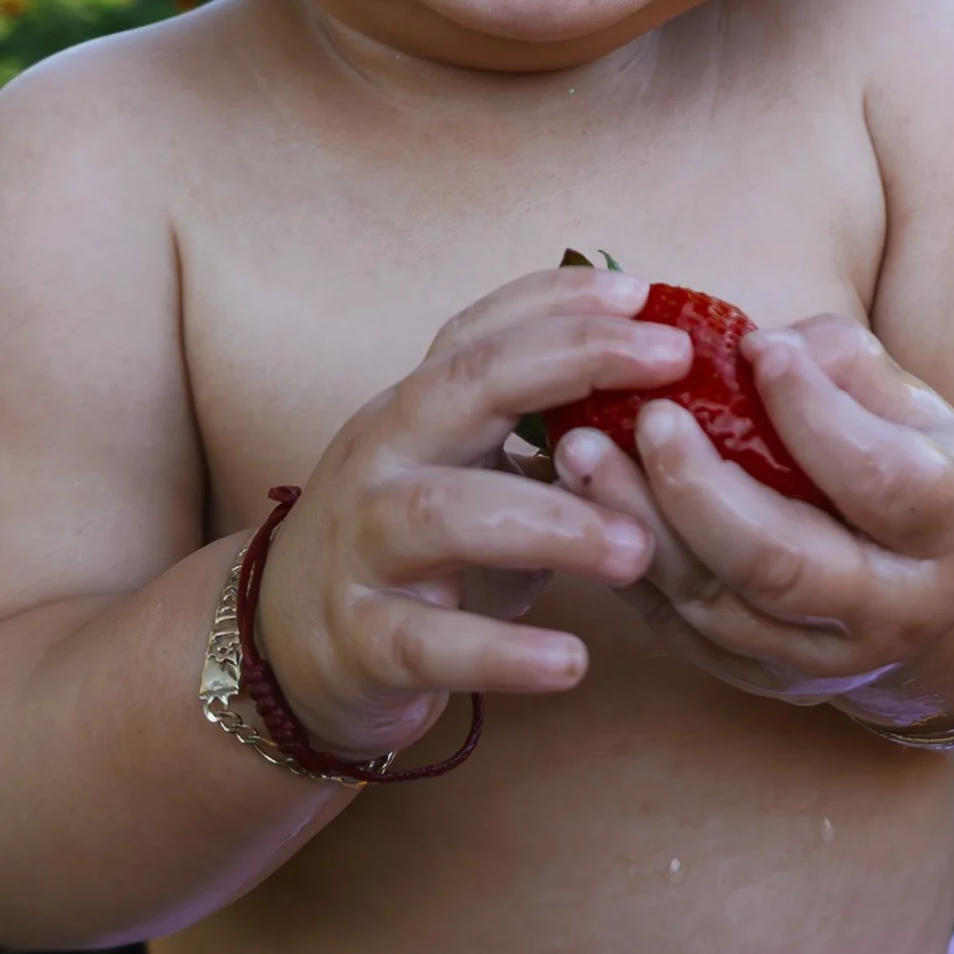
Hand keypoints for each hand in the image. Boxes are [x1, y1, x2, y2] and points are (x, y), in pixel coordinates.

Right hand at [251, 269, 688, 761]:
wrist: (282, 650)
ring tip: (637, 546)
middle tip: (670, 369)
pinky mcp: (360, 641)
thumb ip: (543, 431)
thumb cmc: (408, 549)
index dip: (558, 301)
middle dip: (569, 361)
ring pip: (445, 513)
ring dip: (550, 520)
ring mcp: (362, 548)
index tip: (645, 293)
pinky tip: (570, 661)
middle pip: (462, 387)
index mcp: (415, 411)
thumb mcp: (466, 471)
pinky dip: (501, 652)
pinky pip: (428, 644)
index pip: (480, 333)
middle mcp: (382, 460)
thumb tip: (667, 387)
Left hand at [549, 315, 953, 712]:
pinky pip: (680, 629)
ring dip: (639, 525)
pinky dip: (627, 563)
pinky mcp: (759, 677)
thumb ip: (845, 366)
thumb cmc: (911, 467)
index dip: (816, 416)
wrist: (932, 594)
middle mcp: (892, 608)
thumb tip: (753, 347)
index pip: (880, 479)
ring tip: (582, 451)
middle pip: (782, 564)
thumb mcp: (914, 408)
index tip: (757, 347)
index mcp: (951, 526)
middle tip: (650, 417)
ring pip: (715, 605)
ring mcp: (820, 658)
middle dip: (702, 489)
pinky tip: (588, 502)